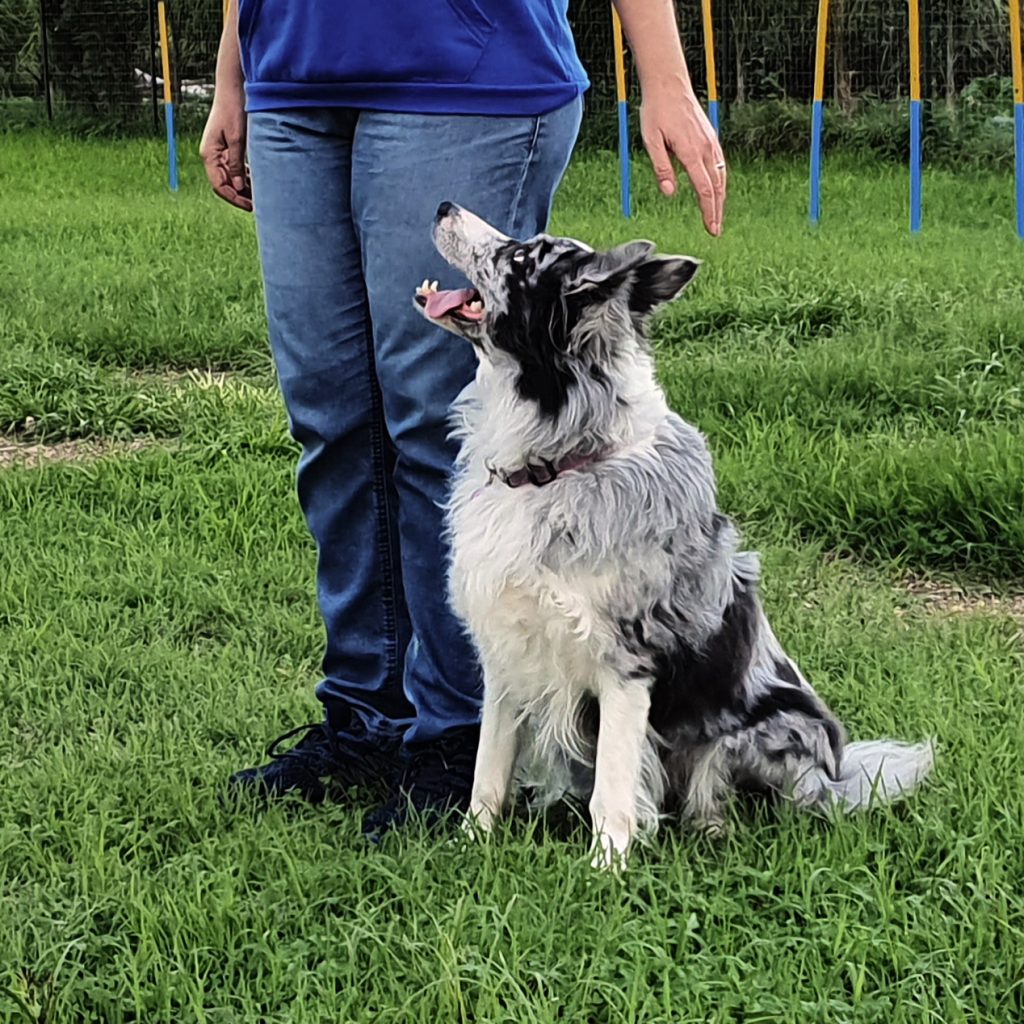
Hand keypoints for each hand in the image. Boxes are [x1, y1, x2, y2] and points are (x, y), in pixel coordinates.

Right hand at [199, 87, 252, 211]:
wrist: (233, 89)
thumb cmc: (233, 109)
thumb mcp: (237, 139)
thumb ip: (236, 164)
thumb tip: (238, 187)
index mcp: (209, 153)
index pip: (219, 185)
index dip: (234, 198)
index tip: (250, 206)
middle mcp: (211, 154)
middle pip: (224, 184)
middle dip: (240, 196)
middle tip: (258, 205)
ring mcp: (219, 151)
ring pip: (230, 177)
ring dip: (243, 188)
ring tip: (260, 197)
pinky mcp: (227, 147)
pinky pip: (234, 168)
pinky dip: (245, 176)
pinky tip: (257, 182)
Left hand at [640, 89, 724, 235]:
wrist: (669, 83)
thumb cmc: (657, 111)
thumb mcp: (651, 141)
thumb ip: (662, 168)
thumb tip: (670, 193)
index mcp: (691, 152)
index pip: (705, 190)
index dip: (709, 212)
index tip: (711, 228)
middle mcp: (706, 148)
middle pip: (717, 187)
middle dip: (717, 211)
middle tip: (715, 230)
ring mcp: (710, 142)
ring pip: (721, 176)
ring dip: (720, 198)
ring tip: (716, 215)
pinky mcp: (710, 137)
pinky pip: (719, 164)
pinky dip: (720, 181)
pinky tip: (717, 190)